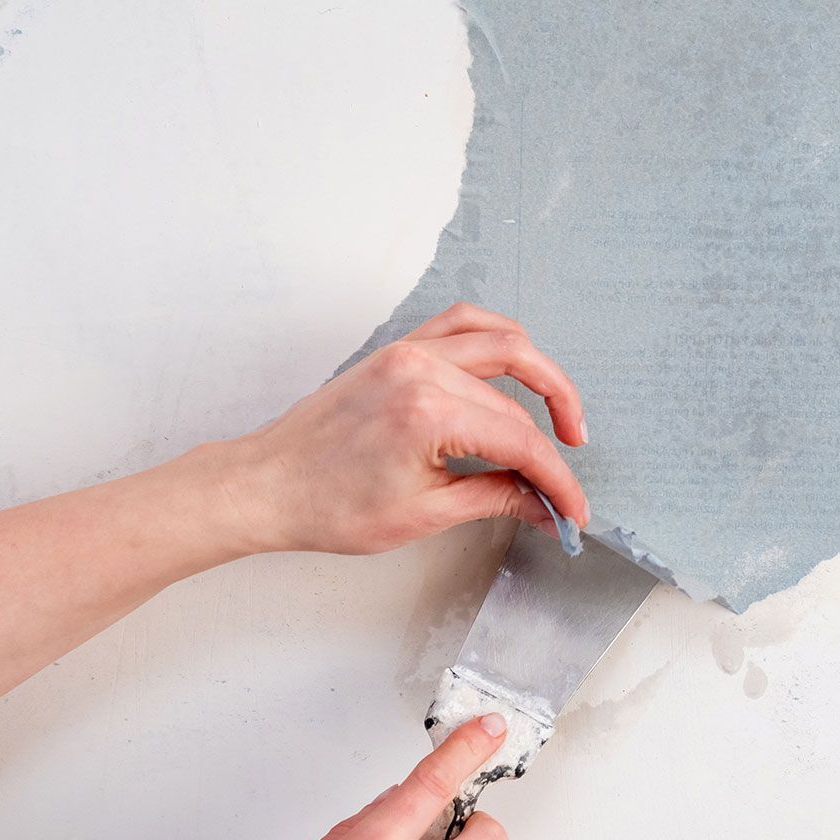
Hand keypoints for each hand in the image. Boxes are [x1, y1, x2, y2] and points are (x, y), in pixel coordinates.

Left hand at [212, 302, 589, 555]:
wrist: (266, 485)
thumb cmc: (325, 505)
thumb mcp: (422, 515)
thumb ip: (494, 499)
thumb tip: (542, 505)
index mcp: (427, 414)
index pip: (521, 443)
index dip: (557, 480)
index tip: (573, 509)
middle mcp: (421, 370)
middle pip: (516, 403)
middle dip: (550, 448)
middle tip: (562, 487)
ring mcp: (408, 352)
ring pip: (503, 344)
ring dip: (543, 378)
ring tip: (563, 419)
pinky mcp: (398, 350)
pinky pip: (464, 325)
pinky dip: (500, 342)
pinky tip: (519, 369)